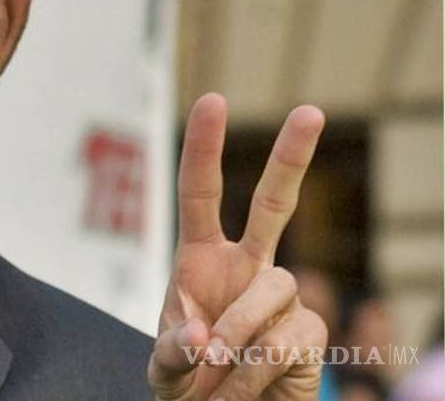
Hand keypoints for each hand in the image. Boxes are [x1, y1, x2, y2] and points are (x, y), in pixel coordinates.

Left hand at [148, 94, 328, 400]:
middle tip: (310, 111)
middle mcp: (245, 266)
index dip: (203, 149)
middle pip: (272, 203)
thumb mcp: (164, 367)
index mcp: (200, 259)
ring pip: (271, 287)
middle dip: (291, 157)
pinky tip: (245, 381)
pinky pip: (286, 338)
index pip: (199, 194)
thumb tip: (200, 337)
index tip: (211, 100)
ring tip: (218, 368)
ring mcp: (281, 296)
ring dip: (238, 332)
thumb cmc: (187, 382)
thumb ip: (172, 350)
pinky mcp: (308, 330)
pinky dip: (255, 366)